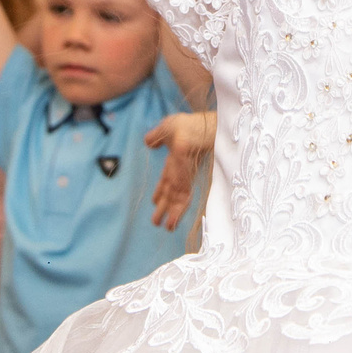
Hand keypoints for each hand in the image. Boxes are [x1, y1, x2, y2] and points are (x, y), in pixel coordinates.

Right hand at [144, 111, 214, 227]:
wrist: (202, 125)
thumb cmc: (190, 124)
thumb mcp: (169, 127)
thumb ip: (157, 136)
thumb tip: (149, 142)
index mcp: (176, 161)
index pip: (166, 180)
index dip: (160, 191)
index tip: (154, 202)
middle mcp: (180, 171)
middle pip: (170, 192)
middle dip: (164, 208)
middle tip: (157, 223)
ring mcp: (184, 175)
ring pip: (176, 198)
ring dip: (171, 213)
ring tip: (167, 228)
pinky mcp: (187, 177)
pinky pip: (181, 197)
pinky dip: (177, 210)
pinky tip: (173, 221)